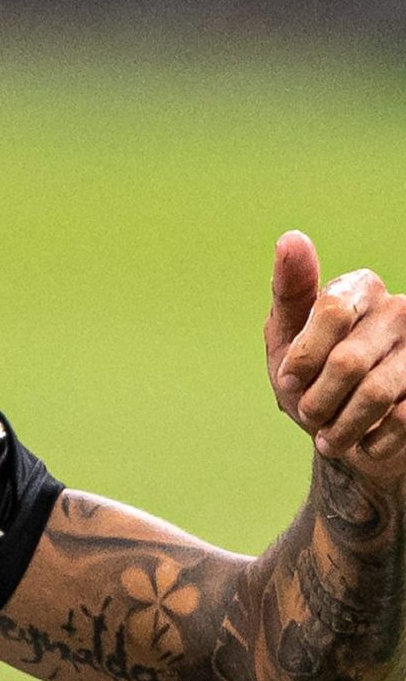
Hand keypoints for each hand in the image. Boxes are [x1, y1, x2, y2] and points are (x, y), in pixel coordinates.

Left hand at [264, 231, 405, 481]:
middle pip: (348, 361)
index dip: (304, 357)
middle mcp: (399, 310)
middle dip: (317, 399)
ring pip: (376, 392)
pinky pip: (402, 419)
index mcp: (361, 288)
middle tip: (308, 414)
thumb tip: (292, 237)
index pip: (332, 311)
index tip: (289, 380)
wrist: (346, 430)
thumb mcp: (286, 336)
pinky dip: (372, 440)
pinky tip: (363, 442)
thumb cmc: (309, 377)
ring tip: (328, 436)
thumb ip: (290, 290)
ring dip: (341, 425)